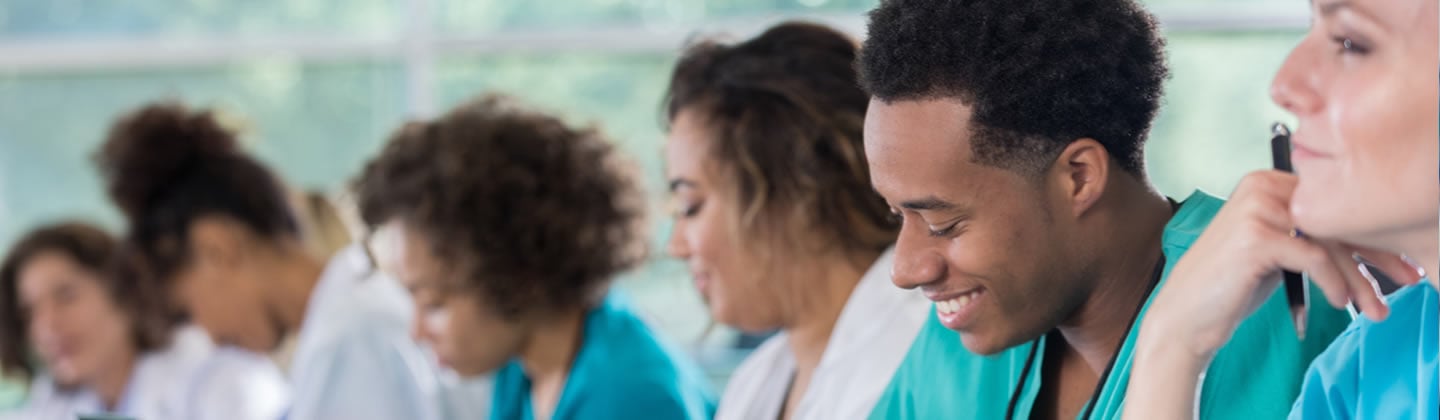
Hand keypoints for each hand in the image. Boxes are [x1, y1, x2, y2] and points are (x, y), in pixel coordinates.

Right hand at [1142, 171, 1420, 359]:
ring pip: (1331, 240)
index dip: (1371, 234)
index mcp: (1266, 181)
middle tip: (1407, 280)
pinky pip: (1316, 258)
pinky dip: (1334, 283)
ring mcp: (1257, 209)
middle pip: (1336, 218)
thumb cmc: (1230, 286)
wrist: (1186, 315)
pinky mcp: (1257, 236)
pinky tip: (1339, 302)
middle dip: (1376, 255)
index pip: (1332, 203)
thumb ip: (1310, 233)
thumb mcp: (1276, 250)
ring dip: (1359, 278)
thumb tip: (1373, 243)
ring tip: (1374, 308)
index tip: (1399, 263)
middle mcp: (1261, 186)